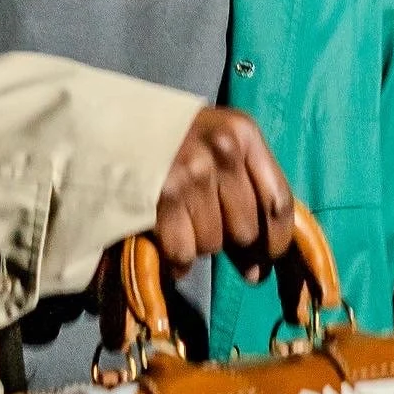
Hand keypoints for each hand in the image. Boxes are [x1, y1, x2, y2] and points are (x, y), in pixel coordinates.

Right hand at [155, 108, 293, 283]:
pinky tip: (169, 240)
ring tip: (183, 222)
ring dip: (200, 245)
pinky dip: (177, 258)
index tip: (268, 256)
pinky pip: (182, 251)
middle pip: (246, 230)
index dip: (277, 240)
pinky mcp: (160, 197)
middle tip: (211, 229)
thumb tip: (259, 269)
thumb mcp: (222, 142)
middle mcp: (222, 150)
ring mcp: (190, 173)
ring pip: (213, 244)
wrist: (116, 123)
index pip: (278, 201)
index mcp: (244, 133)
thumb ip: (250, 190)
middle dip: (231, 241)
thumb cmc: (178, 138)